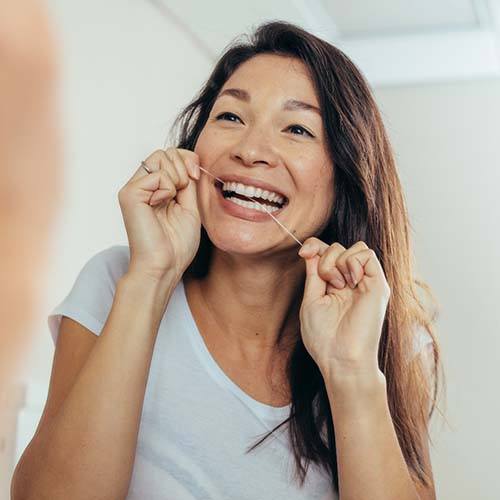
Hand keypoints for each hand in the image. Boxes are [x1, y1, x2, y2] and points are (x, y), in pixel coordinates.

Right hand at [118, 147, 201, 282]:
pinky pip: (157, 174)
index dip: (187, 159)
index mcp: (155, 189)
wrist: (165, 266)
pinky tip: (161, 205)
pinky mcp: (129, 194)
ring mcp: (133, 189)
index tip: (196, 176)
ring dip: (176, 177)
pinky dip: (168, 189)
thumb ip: (188, 182)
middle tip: (183, 192)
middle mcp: (141, 186)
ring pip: (160, 156)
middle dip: (183, 167)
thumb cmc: (177, 244)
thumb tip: (190, 160)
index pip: (170, 155)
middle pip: (165, 152)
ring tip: (172, 200)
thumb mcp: (190, 206)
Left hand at [297, 237, 389, 382]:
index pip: (327, 252)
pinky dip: (353, 261)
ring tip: (338, 285)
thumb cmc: (324, 337)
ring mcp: (366, 282)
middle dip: (325, 258)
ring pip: (355, 247)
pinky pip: (367, 254)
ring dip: (338, 261)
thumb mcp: (311, 299)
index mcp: (335, 285)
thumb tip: (311, 250)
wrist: (341, 358)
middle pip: (338, 247)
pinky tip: (350, 281)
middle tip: (327, 283)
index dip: (314, 245)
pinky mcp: (378, 285)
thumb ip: (314, 273)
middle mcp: (352, 281)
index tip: (304, 253)